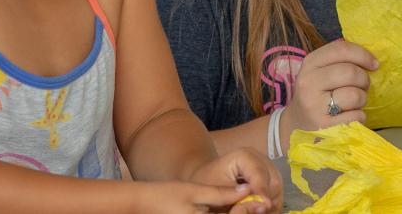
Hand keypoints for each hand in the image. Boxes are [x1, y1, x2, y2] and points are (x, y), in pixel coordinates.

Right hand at [131, 180, 272, 213]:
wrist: (140, 205)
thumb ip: (222, 193)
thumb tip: (248, 190)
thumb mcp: (195, 191)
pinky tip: (235, 208)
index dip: (250, 211)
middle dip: (246, 213)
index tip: (261, 200)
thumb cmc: (165, 196)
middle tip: (261, 203)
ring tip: (251, 205)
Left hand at [183, 148, 279, 213]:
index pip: (259, 173)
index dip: (263, 191)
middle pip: (273, 181)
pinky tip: (261, 211)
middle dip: (269, 200)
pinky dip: (271, 204)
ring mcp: (266, 167)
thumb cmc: (208, 184)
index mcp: (244, 156)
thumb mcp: (218, 192)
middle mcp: (260, 158)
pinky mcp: (269, 177)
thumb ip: (239, 199)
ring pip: (277, 189)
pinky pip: (276, 193)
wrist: (206, 181)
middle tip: (263, 213)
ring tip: (260, 213)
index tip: (265, 206)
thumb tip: (263, 204)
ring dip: (271, 204)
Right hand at [282, 39, 377, 135]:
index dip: (363, 55)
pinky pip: (356, 117)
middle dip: (364, 80)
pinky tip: (349, 117)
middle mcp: (309, 82)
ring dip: (362, 99)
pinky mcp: (324, 127)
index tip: (374, 64)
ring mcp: (314, 106)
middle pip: (350, 72)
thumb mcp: (320, 72)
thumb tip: (369, 55)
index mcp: (310, 64)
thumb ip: (340, 60)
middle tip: (362, 87)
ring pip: (355, 95)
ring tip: (353, 103)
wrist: (297, 125)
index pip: (341, 49)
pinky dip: (359, 117)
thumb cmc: (317, 95)